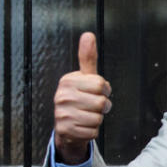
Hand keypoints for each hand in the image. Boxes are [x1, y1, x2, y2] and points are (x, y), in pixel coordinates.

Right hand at [53, 32, 111, 164]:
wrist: (67, 125)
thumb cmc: (80, 98)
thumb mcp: (85, 77)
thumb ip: (88, 58)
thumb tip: (88, 35)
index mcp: (68, 81)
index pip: (101, 85)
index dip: (104, 90)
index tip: (96, 92)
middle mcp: (62, 96)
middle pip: (102, 103)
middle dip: (103, 107)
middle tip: (92, 106)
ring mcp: (62, 114)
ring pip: (98, 118)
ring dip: (97, 120)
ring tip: (86, 115)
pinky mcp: (66, 130)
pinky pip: (93, 132)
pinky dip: (92, 131)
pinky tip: (82, 126)